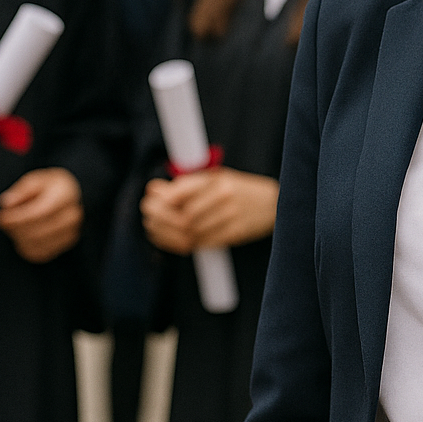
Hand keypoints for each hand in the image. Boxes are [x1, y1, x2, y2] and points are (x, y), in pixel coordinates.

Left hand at [0, 167, 83, 262]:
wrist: (72, 197)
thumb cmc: (50, 187)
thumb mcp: (36, 180)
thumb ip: (21, 190)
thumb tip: (6, 203)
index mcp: (66, 195)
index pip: (40, 213)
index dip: (17, 218)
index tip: (0, 217)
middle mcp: (73, 216)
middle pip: (38, 231)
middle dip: (15, 228)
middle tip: (2, 221)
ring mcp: (71, 232)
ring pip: (37, 244)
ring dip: (18, 237)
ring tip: (13, 226)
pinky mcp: (65, 245)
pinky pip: (39, 253)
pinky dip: (25, 247)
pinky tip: (21, 235)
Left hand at [141, 168, 278, 253]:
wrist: (274, 203)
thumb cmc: (239, 189)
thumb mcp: (216, 177)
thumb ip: (188, 184)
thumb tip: (155, 190)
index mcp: (219, 180)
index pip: (182, 191)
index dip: (161, 199)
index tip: (149, 200)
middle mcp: (225, 198)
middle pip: (183, 215)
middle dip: (160, 218)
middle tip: (148, 216)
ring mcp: (231, 218)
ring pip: (190, 232)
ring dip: (166, 233)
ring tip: (154, 228)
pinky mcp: (234, 235)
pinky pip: (201, 244)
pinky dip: (180, 243)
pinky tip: (170, 239)